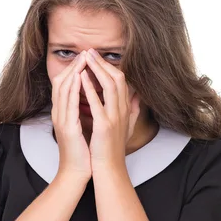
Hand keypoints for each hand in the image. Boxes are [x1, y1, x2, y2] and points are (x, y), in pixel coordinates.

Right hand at [51, 51, 91, 182]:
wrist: (76, 173)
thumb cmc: (84, 153)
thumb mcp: (86, 128)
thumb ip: (90, 113)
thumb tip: (100, 102)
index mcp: (65, 114)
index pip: (67, 85)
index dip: (76, 70)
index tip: (88, 58)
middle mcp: (60, 114)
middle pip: (62, 82)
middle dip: (74, 66)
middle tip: (85, 51)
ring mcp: (61, 120)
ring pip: (63, 89)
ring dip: (73, 72)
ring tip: (83, 58)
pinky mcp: (66, 127)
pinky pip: (68, 104)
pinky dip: (73, 89)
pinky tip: (79, 77)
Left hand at [80, 48, 140, 170]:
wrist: (110, 170)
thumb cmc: (113, 150)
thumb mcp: (127, 128)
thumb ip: (134, 111)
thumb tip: (140, 98)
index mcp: (126, 110)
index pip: (121, 81)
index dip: (110, 67)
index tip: (97, 57)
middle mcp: (124, 111)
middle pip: (117, 78)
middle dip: (103, 63)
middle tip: (90, 50)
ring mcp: (115, 118)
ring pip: (110, 86)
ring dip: (97, 69)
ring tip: (85, 58)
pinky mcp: (105, 126)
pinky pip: (98, 103)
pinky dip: (89, 89)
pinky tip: (81, 78)